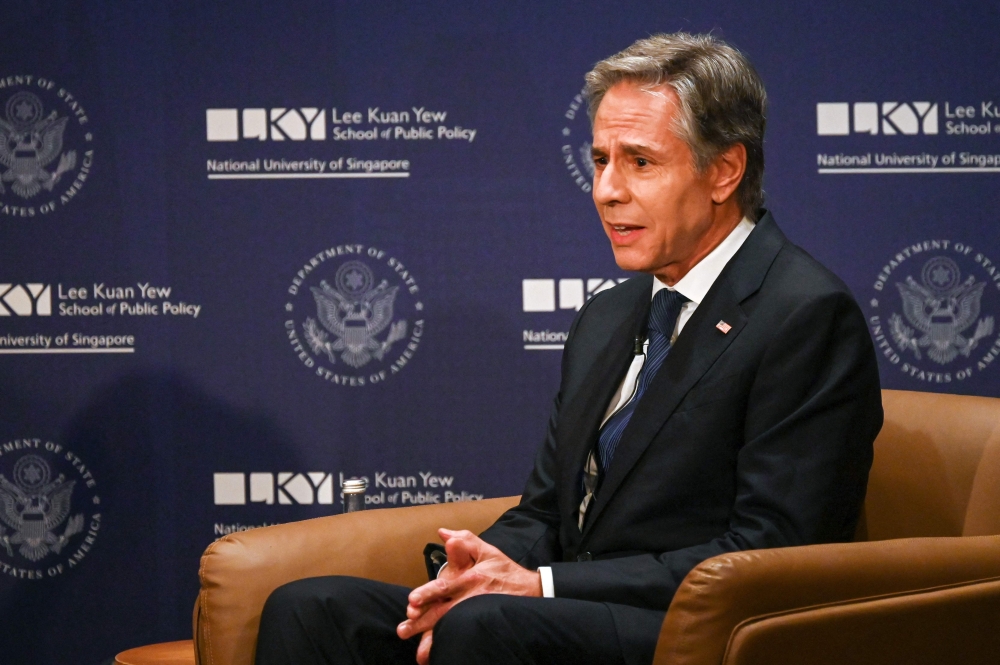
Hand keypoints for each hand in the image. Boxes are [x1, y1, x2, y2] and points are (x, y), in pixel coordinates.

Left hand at [397, 528, 541, 663]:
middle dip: (423, 623)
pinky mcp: (481, 624)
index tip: (411, 602)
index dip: (427, 595)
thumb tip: (443, 533)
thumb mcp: (487, 551)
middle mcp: (470, 599)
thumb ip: (464, 540)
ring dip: (433, 640)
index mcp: (469, 579)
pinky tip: (436, 656)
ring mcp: (476, 614)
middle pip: (443, 613)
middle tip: (404, 629)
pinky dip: (451, 646)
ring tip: (419, 654)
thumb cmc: (505, 570)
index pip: (444, 588)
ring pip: (452, 628)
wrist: (531, 590)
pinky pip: (464, 636)